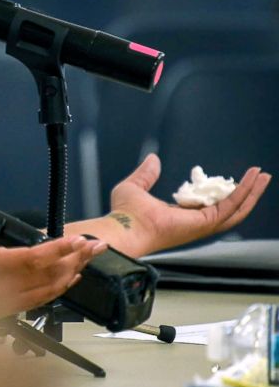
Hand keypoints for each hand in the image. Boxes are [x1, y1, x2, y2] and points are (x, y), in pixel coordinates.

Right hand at [0, 200, 106, 322]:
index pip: (32, 259)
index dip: (58, 250)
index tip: (78, 240)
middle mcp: (2, 289)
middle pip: (48, 276)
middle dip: (75, 259)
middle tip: (96, 245)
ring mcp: (6, 303)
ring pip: (48, 290)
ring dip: (72, 273)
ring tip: (90, 258)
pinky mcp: (7, 310)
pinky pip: (40, 301)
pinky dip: (59, 290)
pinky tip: (69, 281)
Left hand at [107, 154, 271, 255]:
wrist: (124, 226)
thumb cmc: (124, 214)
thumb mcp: (135, 186)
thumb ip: (146, 174)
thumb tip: (153, 159)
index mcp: (180, 216)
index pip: (206, 205)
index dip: (219, 192)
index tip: (226, 179)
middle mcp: (194, 223)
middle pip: (228, 209)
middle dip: (245, 193)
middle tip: (258, 177)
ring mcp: (201, 225)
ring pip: (236, 209)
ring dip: (251, 192)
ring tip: (263, 177)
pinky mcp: (205, 222)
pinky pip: (230, 206)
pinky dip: (243, 192)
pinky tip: (252, 179)